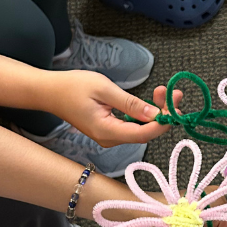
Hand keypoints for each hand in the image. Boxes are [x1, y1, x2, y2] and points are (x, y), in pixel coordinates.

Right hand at [40, 70, 182, 146]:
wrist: (49, 92)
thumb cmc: (72, 86)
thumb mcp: (104, 89)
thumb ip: (130, 103)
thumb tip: (154, 114)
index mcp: (107, 131)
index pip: (143, 133)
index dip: (163, 122)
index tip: (176, 106)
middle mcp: (110, 139)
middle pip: (146, 133)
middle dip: (163, 114)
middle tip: (173, 93)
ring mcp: (110, 136)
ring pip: (141, 129)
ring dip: (156, 112)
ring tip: (164, 92)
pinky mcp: (111, 130)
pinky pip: (134, 125)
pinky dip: (145, 113)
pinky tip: (152, 100)